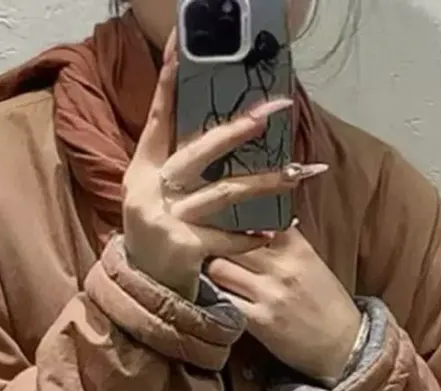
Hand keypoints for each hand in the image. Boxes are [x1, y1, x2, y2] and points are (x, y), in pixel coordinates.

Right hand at [122, 32, 313, 301]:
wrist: (145, 293)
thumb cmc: (160, 239)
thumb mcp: (159, 197)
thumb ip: (179, 166)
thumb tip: (223, 129)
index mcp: (142, 171)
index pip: (158, 120)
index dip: (168, 84)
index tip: (180, 46)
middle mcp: (149, 191)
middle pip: (197, 153)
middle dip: (236, 131)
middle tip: (271, 113)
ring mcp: (165, 221)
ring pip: (223, 193)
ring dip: (265, 183)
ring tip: (298, 173)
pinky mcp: (183, 250)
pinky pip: (226, 237)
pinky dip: (252, 235)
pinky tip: (275, 229)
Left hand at [205, 224, 362, 385]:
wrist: (345, 346)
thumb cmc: (327, 304)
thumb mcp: (311, 263)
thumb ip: (286, 244)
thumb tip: (258, 225)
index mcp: (297, 247)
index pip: (255, 217)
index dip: (231, 219)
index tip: (219, 223)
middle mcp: (283, 266)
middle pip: (229, 239)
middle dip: (212, 243)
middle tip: (202, 250)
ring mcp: (270, 294)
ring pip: (219, 268)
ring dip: (209, 270)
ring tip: (208, 275)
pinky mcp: (260, 321)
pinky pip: (223, 300)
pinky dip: (213, 297)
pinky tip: (212, 298)